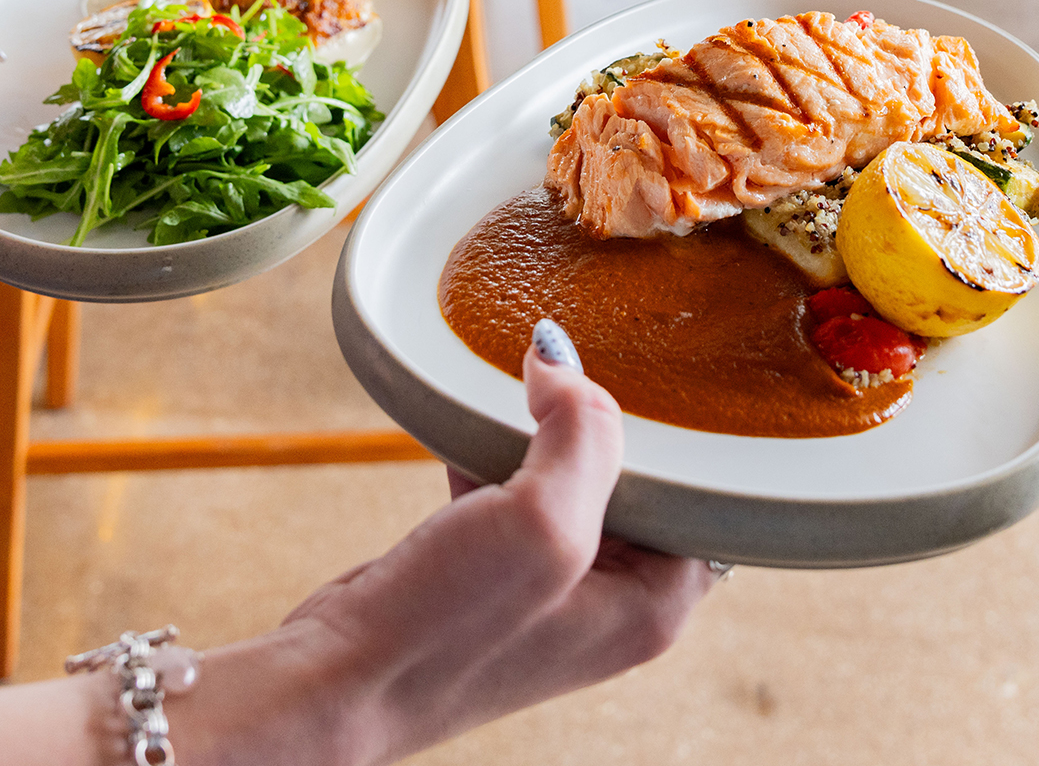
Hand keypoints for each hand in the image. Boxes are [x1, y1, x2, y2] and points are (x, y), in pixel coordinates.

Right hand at [175, 320, 715, 765]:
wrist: (339, 682)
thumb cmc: (445, 629)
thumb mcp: (538, 520)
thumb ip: (578, 431)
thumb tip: (560, 356)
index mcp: (654, 604)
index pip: (698, 495)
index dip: (668, 435)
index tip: (631, 378)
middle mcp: (612, 602)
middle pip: (636, 481)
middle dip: (599, 426)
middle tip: (571, 373)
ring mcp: (550, 590)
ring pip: (568, 482)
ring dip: (540, 436)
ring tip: (521, 390)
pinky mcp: (493, 576)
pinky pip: (513, 494)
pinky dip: (492, 455)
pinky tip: (465, 430)